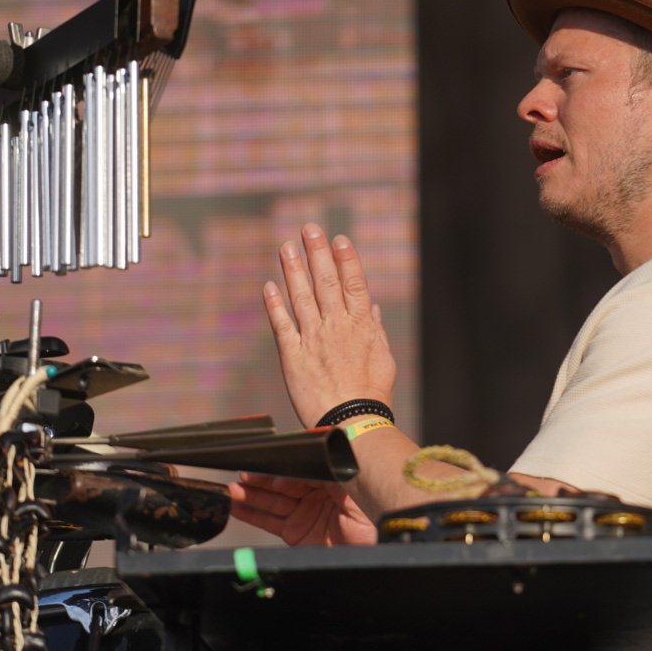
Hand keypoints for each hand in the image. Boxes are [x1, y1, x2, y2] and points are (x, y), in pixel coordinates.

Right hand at [229, 472, 378, 546]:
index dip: (277, 470)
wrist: (382, 544)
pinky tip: (234, 507)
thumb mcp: (347, 484)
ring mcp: (305, 513)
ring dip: (248, 497)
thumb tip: (286, 476)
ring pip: (270, 502)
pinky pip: (270, 521)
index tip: (261, 468)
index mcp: (327, 474)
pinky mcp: (298, 533)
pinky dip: (251, 515)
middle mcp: (313, 492)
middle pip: (279, 484)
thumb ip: (318, 476)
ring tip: (228, 492)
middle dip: (257, 481)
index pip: (294, 468)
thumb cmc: (373, 508)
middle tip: (239, 477)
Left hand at [263, 224, 395, 425]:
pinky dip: (275, 304)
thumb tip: (370, 307)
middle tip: (309, 229)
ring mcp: (313, 339)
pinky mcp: (293, 356)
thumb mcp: (383, 359)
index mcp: (360, 326)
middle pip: (326, 282)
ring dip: (293, 269)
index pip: (353, 283)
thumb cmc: (371, 394)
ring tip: (287, 247)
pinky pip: (282, 325)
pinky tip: (269, 285)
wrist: (351, 422)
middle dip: (317, 253)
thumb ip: (375, 330)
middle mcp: (336, 326)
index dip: (346, 259)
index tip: (339, 239)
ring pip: (301, 296)